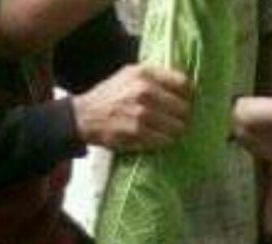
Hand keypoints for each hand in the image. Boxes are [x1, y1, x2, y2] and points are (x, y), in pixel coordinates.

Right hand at [72, 64, 190, 151]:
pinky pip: (166, 140)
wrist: (85, 115)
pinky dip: (164, 140)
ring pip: (179, 126)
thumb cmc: (111, 95)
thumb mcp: (130, 75)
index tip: (183, 100)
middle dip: (182, 116)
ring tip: (164, 128)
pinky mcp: (139, 132)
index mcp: (144, 74)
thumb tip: (187, 86)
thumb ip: (156, 77)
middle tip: (175, 119)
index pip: (183, 83)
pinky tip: (155, 136)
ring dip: (174, 130)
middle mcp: (145, 91)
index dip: (187, 95)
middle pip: (184, 108)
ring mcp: (142, 113)